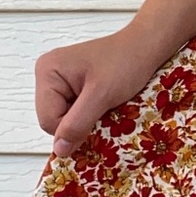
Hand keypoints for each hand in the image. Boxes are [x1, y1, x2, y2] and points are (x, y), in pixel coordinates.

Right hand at [34, 26, 162, 158]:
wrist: (148, 46)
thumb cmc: (127, 62)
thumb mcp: (102, 95)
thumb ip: (77, 124)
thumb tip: (59, 150)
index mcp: (48, 72)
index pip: (47, 120)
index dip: (72, 129)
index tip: (97, 120)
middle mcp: (49, 75)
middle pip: (54, 120)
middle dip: (79, 122)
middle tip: (104, 110)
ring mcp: (62, 80)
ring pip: (67, 118)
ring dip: (87, 119)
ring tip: (106, 105)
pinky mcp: (75, 85)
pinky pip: (76, 111)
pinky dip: (91, 113)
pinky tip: (106, 104)